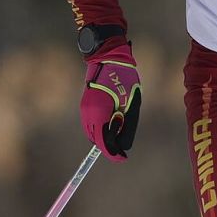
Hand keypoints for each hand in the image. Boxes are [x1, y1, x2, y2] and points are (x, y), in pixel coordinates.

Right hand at [80, 40, 141, 159]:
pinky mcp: (84, 104)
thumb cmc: (125, 79)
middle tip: (122, 149)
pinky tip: (110, 126)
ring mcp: (84, 108)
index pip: (103, 141)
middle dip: (108, 146)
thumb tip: (123, 146)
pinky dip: (99, 129)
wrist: (109, 58)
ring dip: (103, 138)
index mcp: (100, 112)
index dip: (112, 153)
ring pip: (92, 133)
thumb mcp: (132, 105)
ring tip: (118, 134)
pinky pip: (90, 124)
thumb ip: (127, 126)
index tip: (121, 158)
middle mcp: (88, 112)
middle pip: (96, 139)